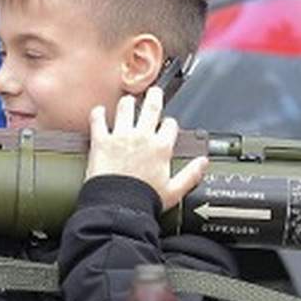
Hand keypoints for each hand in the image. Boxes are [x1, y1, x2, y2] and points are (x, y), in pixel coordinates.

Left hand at [85, 85, 208, 210]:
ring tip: (127, 102)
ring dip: (127, 103)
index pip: (169, 125)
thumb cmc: (144, 201)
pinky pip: (98, 120)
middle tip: (153, 92)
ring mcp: (120, 136)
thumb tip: (203, 163)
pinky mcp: (101, 141)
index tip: (166, 126)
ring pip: (125, 107)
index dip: (168, 124)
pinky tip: (98, 111)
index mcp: (161, 148)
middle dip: (153, 96)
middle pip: (151, 106)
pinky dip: (97, 114)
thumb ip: (191, 174)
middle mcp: (142, 137)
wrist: (118, 207)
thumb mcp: (174, 191)